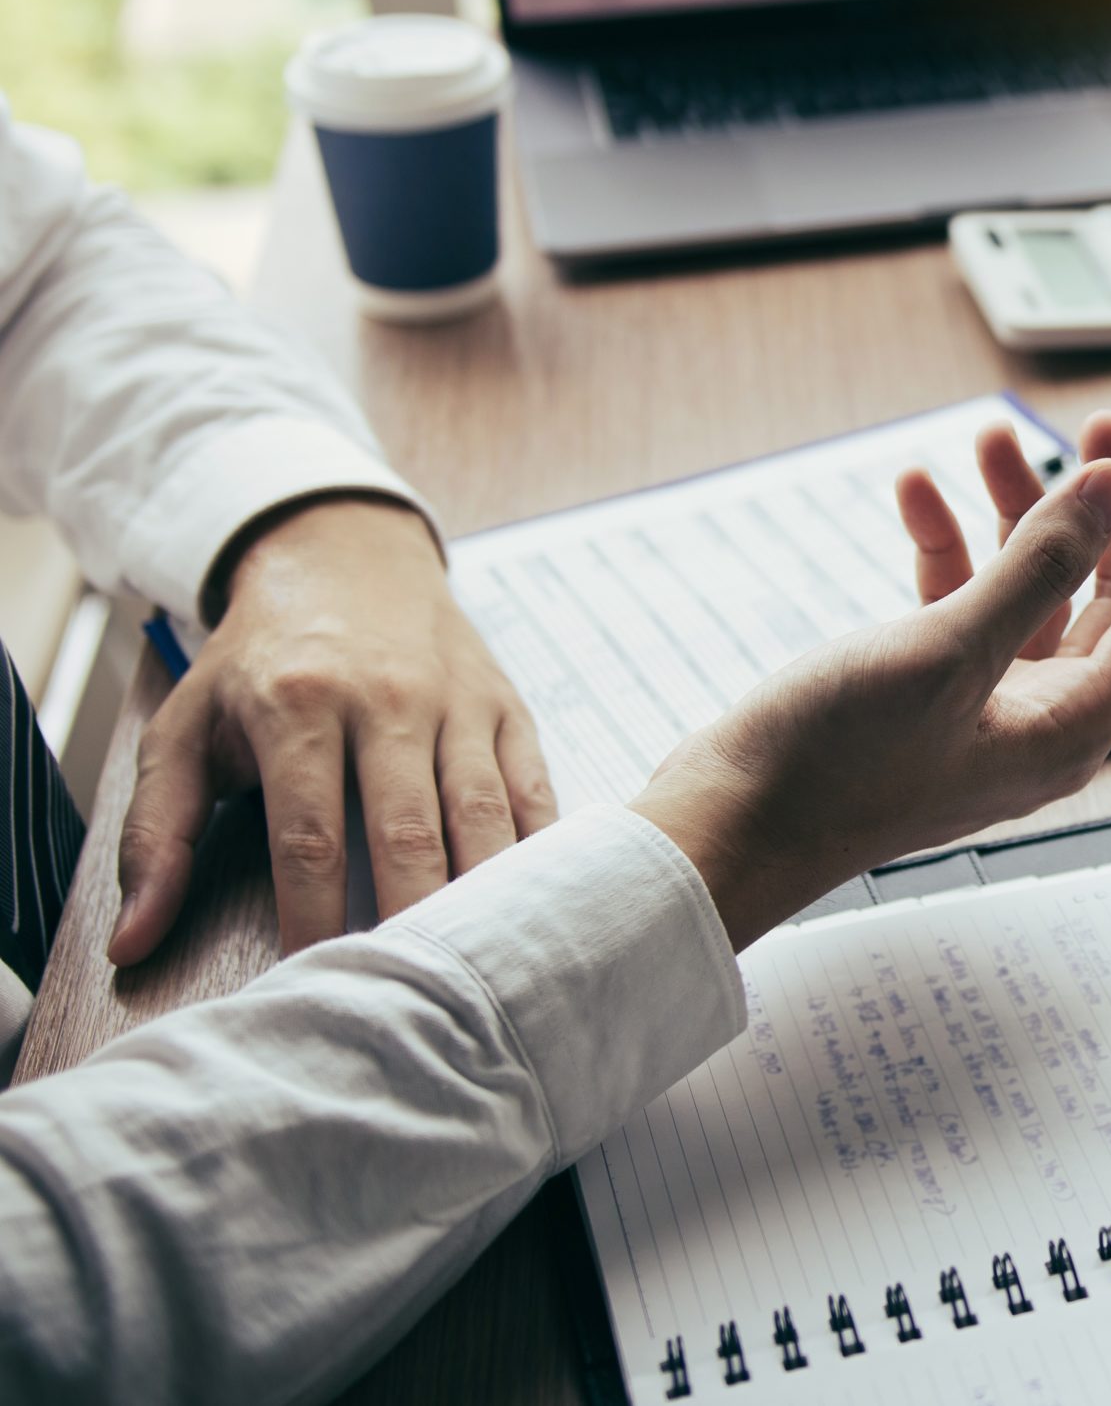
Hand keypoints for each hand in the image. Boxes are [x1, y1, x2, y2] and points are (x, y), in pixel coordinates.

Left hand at [111, 499, 556, 964]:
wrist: (346, 555)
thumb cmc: (262, 662)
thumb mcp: (187, 729)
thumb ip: (159, 835)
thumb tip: (132, 941)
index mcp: (299, 703)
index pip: (310, 835)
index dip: (315, 918)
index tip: (318, 979)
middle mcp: (389, 698)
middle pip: (409, 834)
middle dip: (411, 922)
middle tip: (412, 994)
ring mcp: (458, 700)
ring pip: (484, 815)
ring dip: (484, 898)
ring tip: (480, 969)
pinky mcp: (507, 705)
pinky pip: (534, 789)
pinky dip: (540, 852)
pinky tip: (535, 907)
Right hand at [630, 423, 1110, 949]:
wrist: (725, 832)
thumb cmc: (833, 765)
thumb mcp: (946, 650)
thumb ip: (1038, 565)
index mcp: (1076, 726)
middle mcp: (1047, 720)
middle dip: (1106, 505)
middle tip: (1093, 427)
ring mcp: (987, 708)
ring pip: (1033, 588)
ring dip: (1018, 511)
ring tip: (988, 436)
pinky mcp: (930, 695)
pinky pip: (963, 604)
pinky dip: (948, 544)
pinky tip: (915, 490)